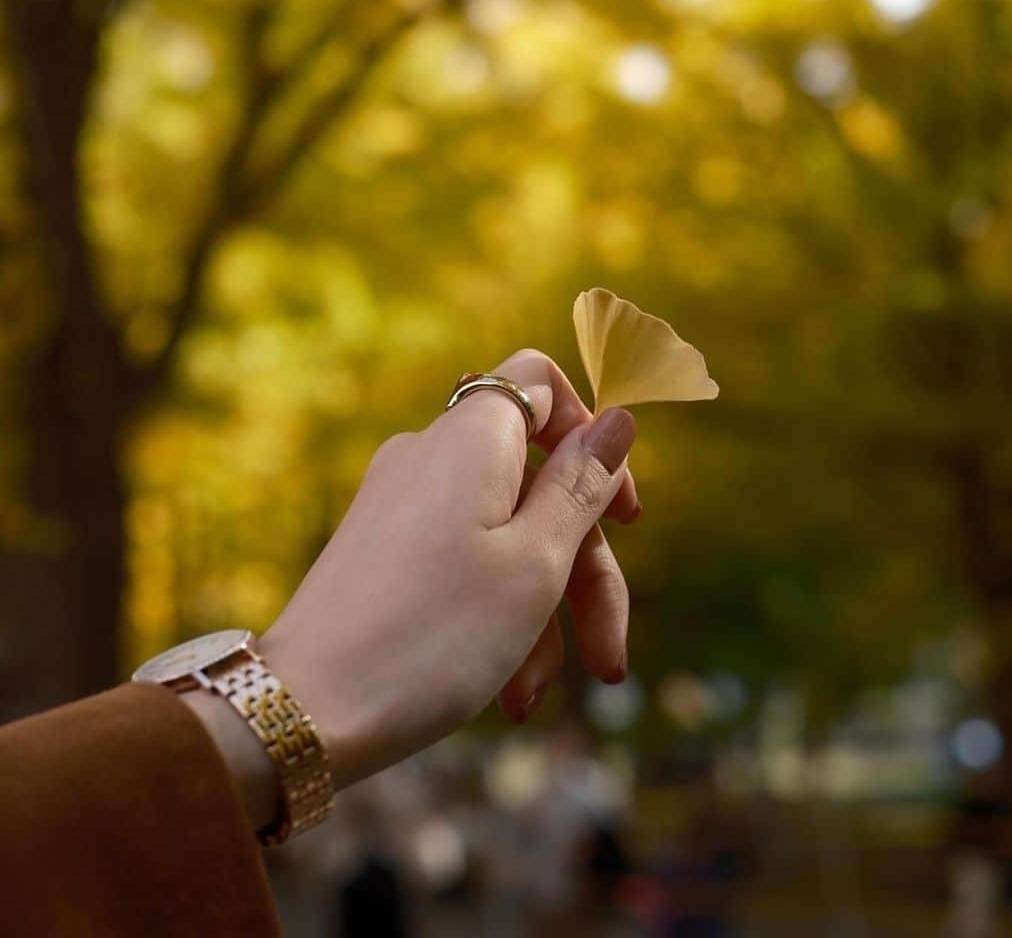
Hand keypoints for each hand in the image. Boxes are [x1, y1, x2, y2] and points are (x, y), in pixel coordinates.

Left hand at [257, 349, 638, 790]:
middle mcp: (432, 455)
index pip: (544, 385)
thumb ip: (581, 486)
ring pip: (503, 535)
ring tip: (532, 698)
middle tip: (607, 659)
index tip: (625, 519)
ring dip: (540, 614)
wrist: (303, 709)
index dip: (594, 440)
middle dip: (584, 572)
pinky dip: (492, 614)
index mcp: (474, 438)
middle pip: (537, 483)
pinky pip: (460, 560)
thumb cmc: (435, 636)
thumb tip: (617, 419)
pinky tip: (503, 690)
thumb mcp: (534, 563)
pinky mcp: (383, 547)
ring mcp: (403, 502)